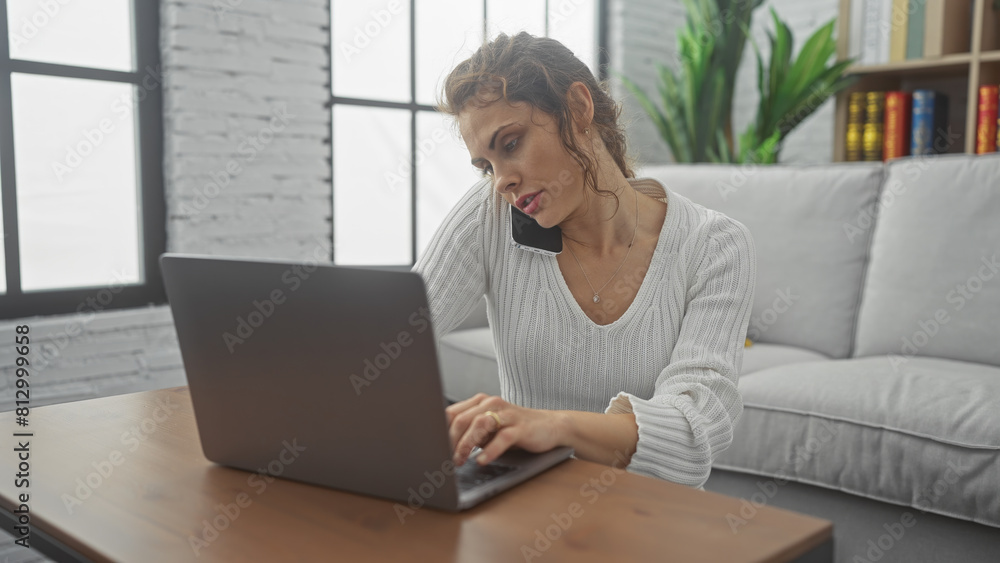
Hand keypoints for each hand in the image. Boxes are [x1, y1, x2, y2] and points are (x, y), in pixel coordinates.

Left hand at [445, 393, 563, 465]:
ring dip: (466, 445)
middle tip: (445, 459)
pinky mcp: (521, 427)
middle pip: (462, 419)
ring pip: (479, 425)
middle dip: (450, 441)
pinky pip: (502, 437)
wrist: (551, 426)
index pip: (451, 413)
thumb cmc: (516, 429)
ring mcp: (507, 414)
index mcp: (480, 403)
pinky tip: (482, 460)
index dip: (440, 432)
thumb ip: (471, 433)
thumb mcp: (489, 430)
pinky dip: (490, 450)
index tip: (433, 450)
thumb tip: (446, 449)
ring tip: (460, 461)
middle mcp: (492, 404)